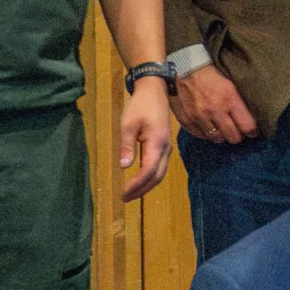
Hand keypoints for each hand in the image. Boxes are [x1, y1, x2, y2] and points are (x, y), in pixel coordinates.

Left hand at [117, 78, 175, 201]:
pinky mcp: (164, 147)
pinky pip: (159, 167)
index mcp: (157, 143)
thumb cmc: (140, 105)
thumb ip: (126, 145)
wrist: (155, 91)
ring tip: (131, 194)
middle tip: (124, 198)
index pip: (148, 170)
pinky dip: (150, 177)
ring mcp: (166, 149)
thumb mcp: (128, 123)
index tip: (123, 192)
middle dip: (141, 190)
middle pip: (157, 176)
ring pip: (160, 174)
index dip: (136, 184)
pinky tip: (139, 180)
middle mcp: (165, 149)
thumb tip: (124, 166)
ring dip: (146, 186)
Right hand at [173, 63, 256, 143]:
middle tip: (237, 131)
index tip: (252, 131)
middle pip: (233, 137)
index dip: (252, 131)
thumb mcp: (230, 82)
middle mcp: (214, 110)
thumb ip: (238, 101)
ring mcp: (199, 117)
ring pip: (217, 138)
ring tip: (222, 129)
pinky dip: (206, 134)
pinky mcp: (186, 119)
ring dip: (221, 135)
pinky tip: (208, 128)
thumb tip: (249, 117)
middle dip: (238, 135)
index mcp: (229, 99)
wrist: (184, 65)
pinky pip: (200, 135)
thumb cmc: (210, 71)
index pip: (247, 126)